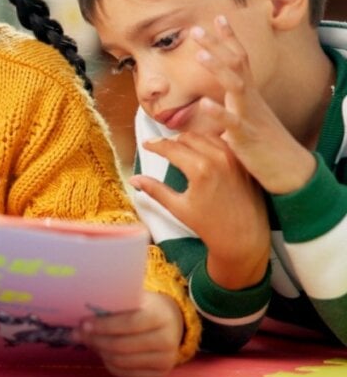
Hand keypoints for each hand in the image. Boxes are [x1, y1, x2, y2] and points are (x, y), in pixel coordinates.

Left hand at [75, 291, 182, 376]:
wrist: (169, 322)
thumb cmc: (143, 307)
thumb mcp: (133, 299)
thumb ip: (113, 305)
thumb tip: (82, 319)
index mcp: (160, 315)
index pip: (129, 323)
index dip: (104, 325)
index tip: (83, 324)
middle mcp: (167, 340)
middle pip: (122, 346)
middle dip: (96, 340)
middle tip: (78, 334)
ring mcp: (166, 360)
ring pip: (121, 362)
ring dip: (100, 352)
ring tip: (89, 342)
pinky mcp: (160, 375)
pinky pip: (126, 374)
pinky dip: (109, 364)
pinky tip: (102, 353)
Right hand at [130, 131, 269, 289]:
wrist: (244, 240)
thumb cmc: (210, 227)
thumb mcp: (178, 208)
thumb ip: (155, 190)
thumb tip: (134, 179)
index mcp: (200, 169)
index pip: (171, 147)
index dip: (155, 144)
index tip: (146, 145)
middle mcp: (218, 159)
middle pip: (188, 137)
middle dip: (172, 141)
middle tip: (162, 148)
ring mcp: (234, 160)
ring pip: (207, 136)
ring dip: (191, 139)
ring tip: (181, 148)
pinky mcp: (244, 164)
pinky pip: (224, 144)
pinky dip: (210, 143)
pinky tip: (202, 152)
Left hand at [191, 16, 316, 193]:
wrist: (288, 170)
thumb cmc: (263, 146)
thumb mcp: (242, 121)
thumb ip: (226, 109)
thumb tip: (206, 103)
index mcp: (248, 95)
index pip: (240, 60)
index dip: (228, 39)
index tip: (215, 19)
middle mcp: (250, 100)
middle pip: (236, 65)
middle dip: (217, 45)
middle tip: (196, 28)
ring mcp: (250, 116)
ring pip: (236, 86)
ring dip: (218, 68)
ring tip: (200, 53)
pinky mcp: (247, 137)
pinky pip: (232, 122)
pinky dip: (218, 111)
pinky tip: (204, 102)